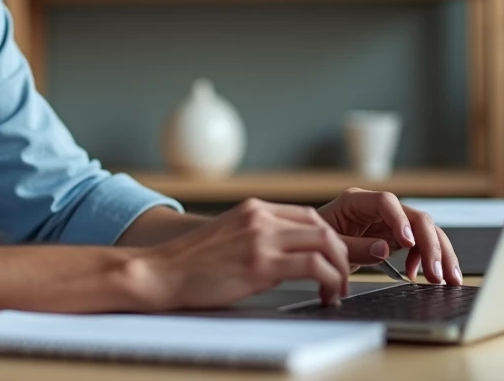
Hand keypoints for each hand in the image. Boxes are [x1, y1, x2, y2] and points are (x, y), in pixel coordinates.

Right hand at [140, 198, 352, 309]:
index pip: (307, 216)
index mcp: (253, 209)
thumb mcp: (228, 237)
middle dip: (341, 253)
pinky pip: (314, 267)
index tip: (333, 260)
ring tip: (338, 290)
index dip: (327, 239)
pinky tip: (326, 295)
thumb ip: (256, 237)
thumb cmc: (190, 263)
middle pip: (321, 227)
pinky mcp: (260, 263)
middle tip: (343, 277)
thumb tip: (284, 255)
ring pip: (325, 243)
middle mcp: (260, 217)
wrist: (160, 272)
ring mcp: (261, 238)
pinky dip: (330, 280)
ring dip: (340, 268)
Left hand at [318, 188, 461, 284]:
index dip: (399, 220)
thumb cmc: (317, 240)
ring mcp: (391, 222)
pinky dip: (427, 261)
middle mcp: (379, 208)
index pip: (386, 202)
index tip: (407, 243)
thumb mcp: (330, 245)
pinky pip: (421, 245)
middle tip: (436, 273)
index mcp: (356, 201)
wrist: (315, 248)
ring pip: (425, 231)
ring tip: (447, 280)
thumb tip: (384, 249)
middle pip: (415, 217)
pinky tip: (420, 277)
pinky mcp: (397, 237)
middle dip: (430, 245)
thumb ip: (354, 247)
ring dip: (440, 255)